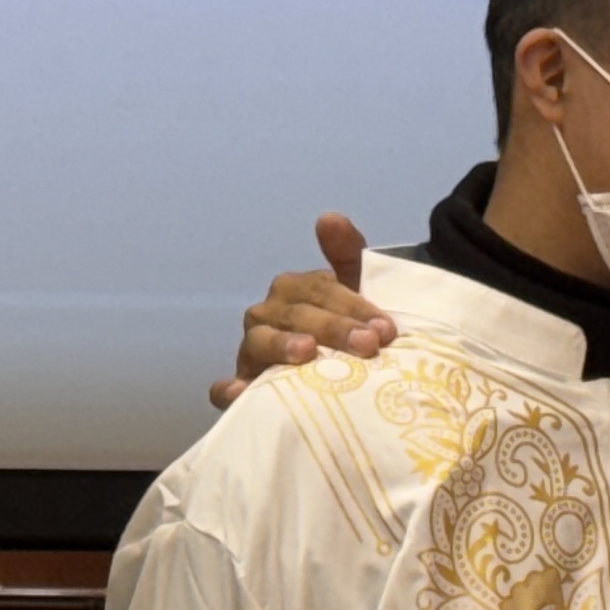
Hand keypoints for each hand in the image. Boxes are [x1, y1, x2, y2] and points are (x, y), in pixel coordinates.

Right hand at [211, 212, 393, 409]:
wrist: (341, 379)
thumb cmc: (347, 332)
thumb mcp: (355, 294)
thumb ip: (348, 254)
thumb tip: (328, 218)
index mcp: (295, 291)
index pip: (320, 289)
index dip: (353, 305)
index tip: (385, 329)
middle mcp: (269, 315)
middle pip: (296, 315)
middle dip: (333, 328)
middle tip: (367, 345)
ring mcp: (252, 350)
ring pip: (260, 341)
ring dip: (281, 345)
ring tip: (306, 353)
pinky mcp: (241, 386)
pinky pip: (224, 388)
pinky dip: (228, 389)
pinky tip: (239, 392)